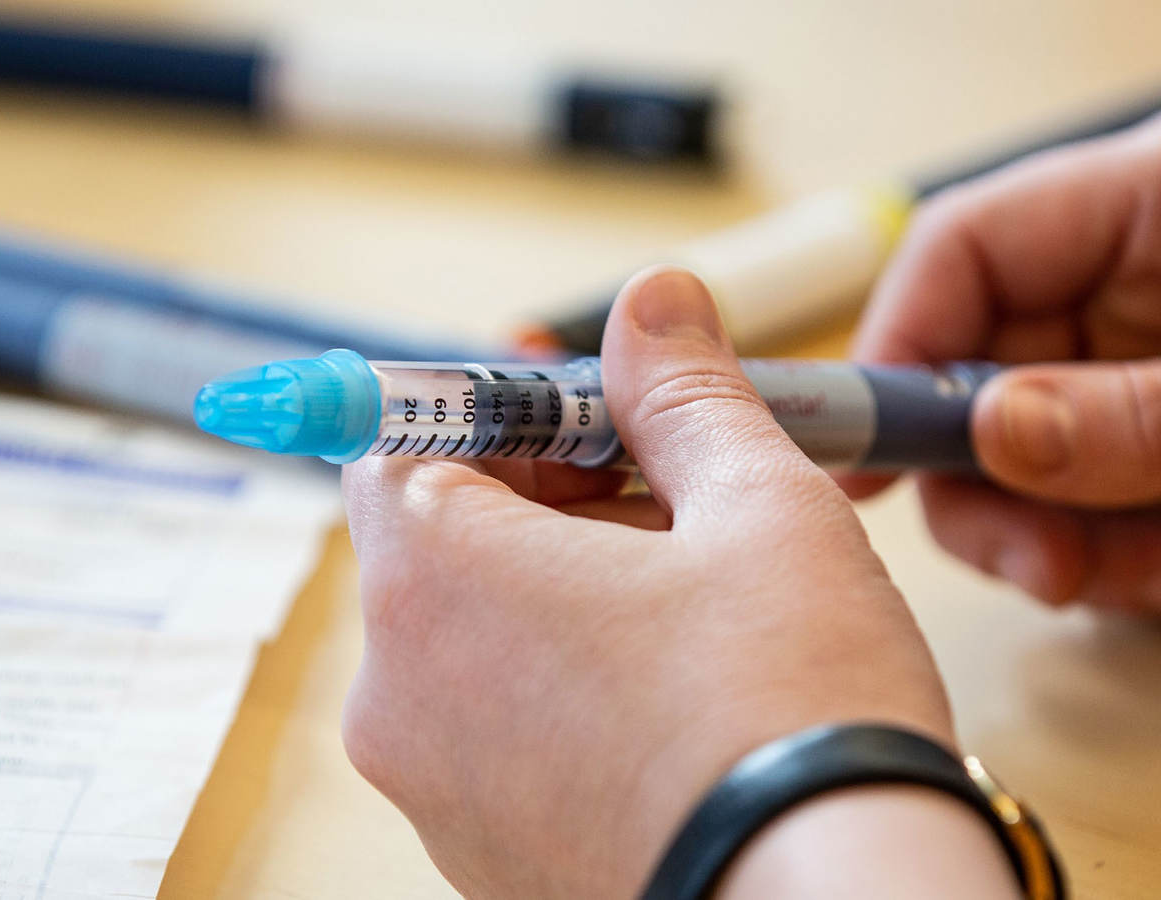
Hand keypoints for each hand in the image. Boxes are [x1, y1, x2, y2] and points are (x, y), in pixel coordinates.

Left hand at [340, 267, 960, 896]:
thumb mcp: (754, 504)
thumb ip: (682, 390)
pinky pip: (496, 722)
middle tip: (672, 492)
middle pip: (441, 536)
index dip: (498, 410)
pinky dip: (562, 677)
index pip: (402, 441)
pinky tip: (673, 688)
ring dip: (565, 585)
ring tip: (693, 597)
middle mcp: (397, 691)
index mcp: (434, 580)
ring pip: (474, 631)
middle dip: (550, 493)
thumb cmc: (795, 701)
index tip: (592, 415)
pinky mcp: (480, 850)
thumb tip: (652, 300)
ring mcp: (431, 785)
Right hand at [848, 117, 1160, 612]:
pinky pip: (1092, 507)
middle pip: (971, 381)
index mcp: (1128, 211)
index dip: (891, 354)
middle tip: (1036, 563)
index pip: (954, 254)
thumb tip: (994, 438)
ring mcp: (1128, 373)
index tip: (864, 458)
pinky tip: (1154, 571)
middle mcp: (1111, 293)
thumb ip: (1127, 407)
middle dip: (987, 489)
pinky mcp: (1150, 442)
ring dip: (1059, 540)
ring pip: (1025, 464)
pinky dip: (1117, 557)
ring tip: (1130, 578)